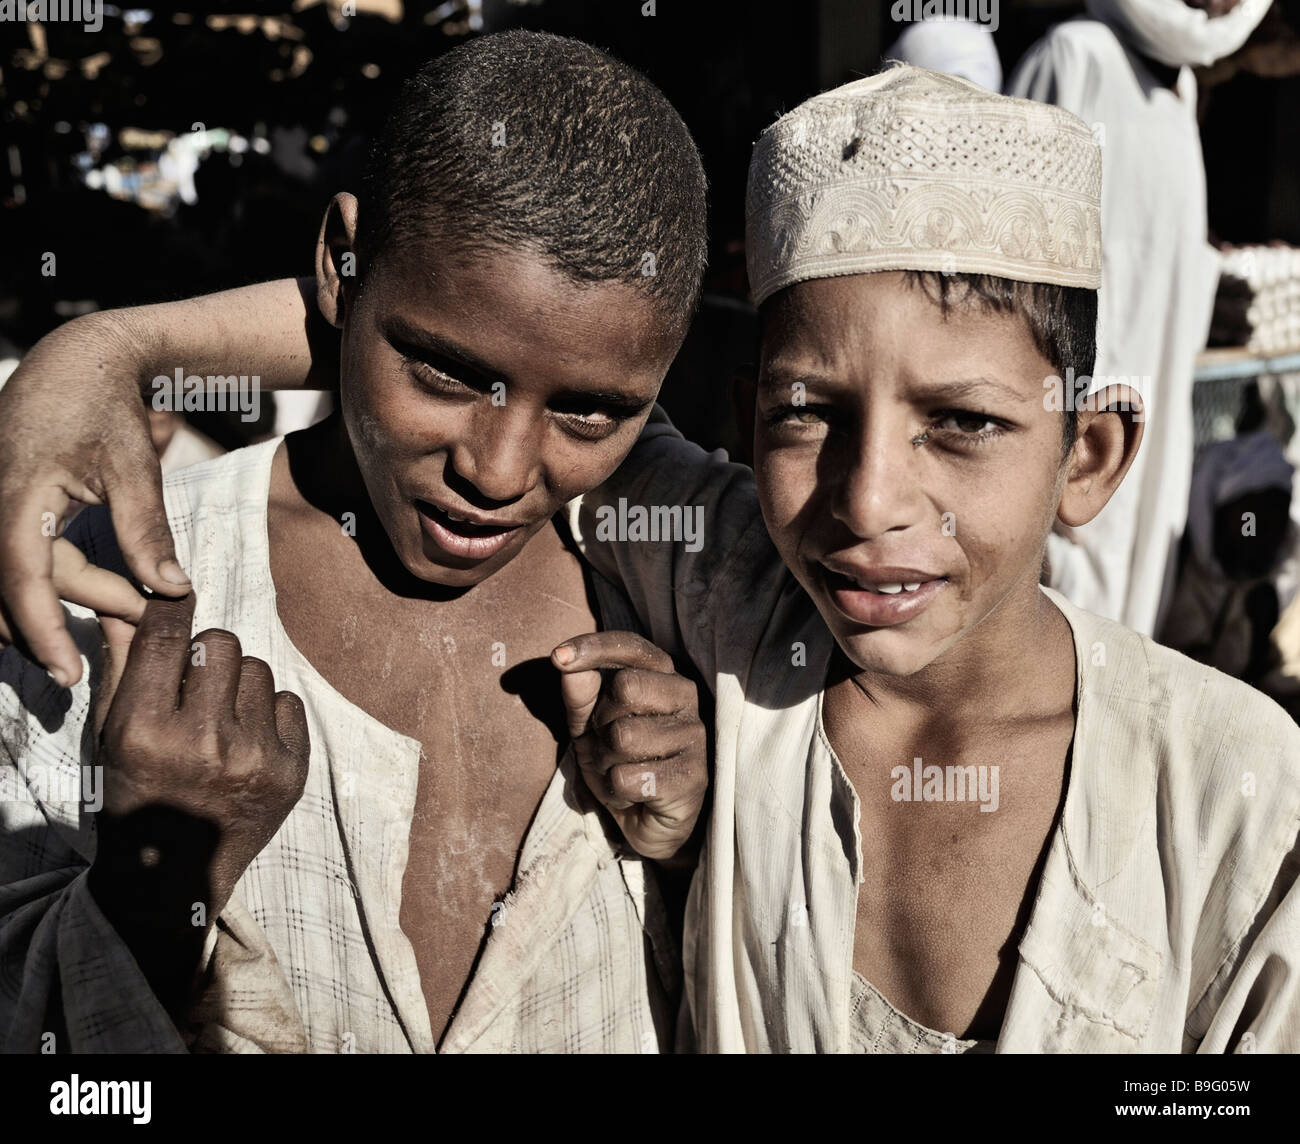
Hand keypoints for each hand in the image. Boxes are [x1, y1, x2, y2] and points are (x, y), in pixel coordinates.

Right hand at [0, 312, 188, 686]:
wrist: (77, 362)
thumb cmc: (104, 408)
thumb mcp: (133, 468)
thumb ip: (146, 531)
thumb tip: (172, 590)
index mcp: (15, 496)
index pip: (21, 581)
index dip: (43, 632)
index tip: (70, 675)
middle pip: (20, 586)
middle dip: (75, 615)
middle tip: (142, 619)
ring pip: (14, 578)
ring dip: (66, 601)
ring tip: (132, 604)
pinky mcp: (0, 508)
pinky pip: (14, 561)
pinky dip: (50, 583)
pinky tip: (102, 591)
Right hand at [90, 594, 309, 922]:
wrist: (171, 878)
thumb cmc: (135, 795)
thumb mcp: (113, 736)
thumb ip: (125, 665)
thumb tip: (137, 601)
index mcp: (145, 732)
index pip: (168, 637)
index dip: (173, 606)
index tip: (177, 595)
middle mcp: (202, 742)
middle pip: (222, 642)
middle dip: (208, 654)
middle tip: (198, 683)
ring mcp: (253, 758)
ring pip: (258, 669)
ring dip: (239, 686)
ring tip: (221, 722)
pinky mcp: (291, 772)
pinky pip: (288, 702)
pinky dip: (269, 715)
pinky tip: (247, 743)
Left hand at [551, 631, 706, 861]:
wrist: (644, 819)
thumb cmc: (619, 760)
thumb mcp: (588, 726)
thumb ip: (579, 693)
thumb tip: (565, 662)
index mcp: (662, 675)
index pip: (631, 648)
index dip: (594, 648)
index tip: (559, 656)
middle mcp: (685, 697)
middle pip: (627, 687)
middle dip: (601, 720)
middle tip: (608, 742)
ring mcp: (693, 736)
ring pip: (624, 737)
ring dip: (606, 761)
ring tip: (621, 770)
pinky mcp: (694, 777)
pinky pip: (628, 778)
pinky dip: (617, 790)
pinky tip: (634, 793)